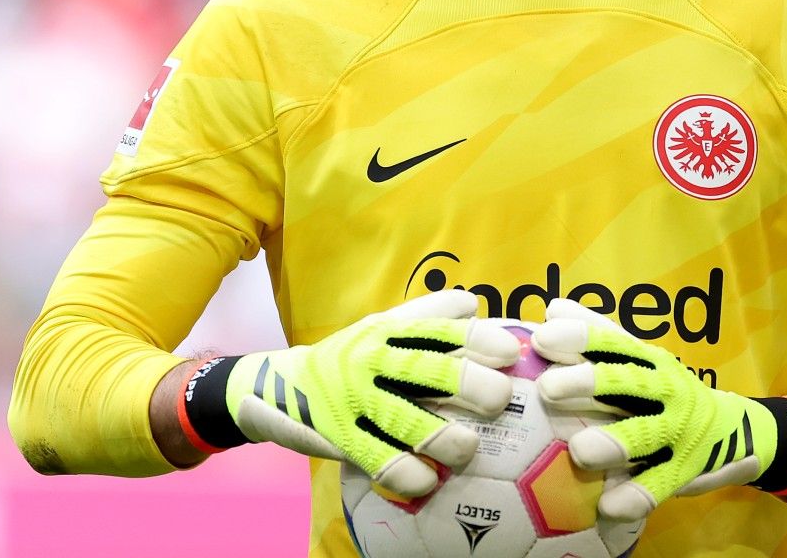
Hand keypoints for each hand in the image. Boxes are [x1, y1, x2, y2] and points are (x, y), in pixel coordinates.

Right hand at [195, 290, 519, 496]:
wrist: (276, 387)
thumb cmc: (347, 357)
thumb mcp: (377, 328)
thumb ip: (424, 317)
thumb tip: (474, 304)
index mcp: (384, 331)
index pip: (436, 329)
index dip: (475, 339)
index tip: (510, 351)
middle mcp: (369, 360)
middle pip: (425, 370)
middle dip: (469, 384)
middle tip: (500, 399)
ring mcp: (352, 400)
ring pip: (404, 420)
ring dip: (442, 437)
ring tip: (467, 448)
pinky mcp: (338, 437)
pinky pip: (378, 460)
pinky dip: (406, 473)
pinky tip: (428, 482)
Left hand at [532, 298, 786, 519]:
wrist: (735, 431)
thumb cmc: (666, 392)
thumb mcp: (641, 361)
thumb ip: (600, 336)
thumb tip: (555, 308)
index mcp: (650, 360)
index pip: (613, 342)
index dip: (581, 337)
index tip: (544, 338)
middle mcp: (667, 389)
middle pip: (626, 381)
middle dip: (588, 382)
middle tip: (548, 387)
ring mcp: (679, 430)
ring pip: (645, 433)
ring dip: (615, 441)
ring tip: (580, 451)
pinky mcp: (688, 470)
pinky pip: (660, 484)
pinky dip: (635, 495)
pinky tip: (607, 506)